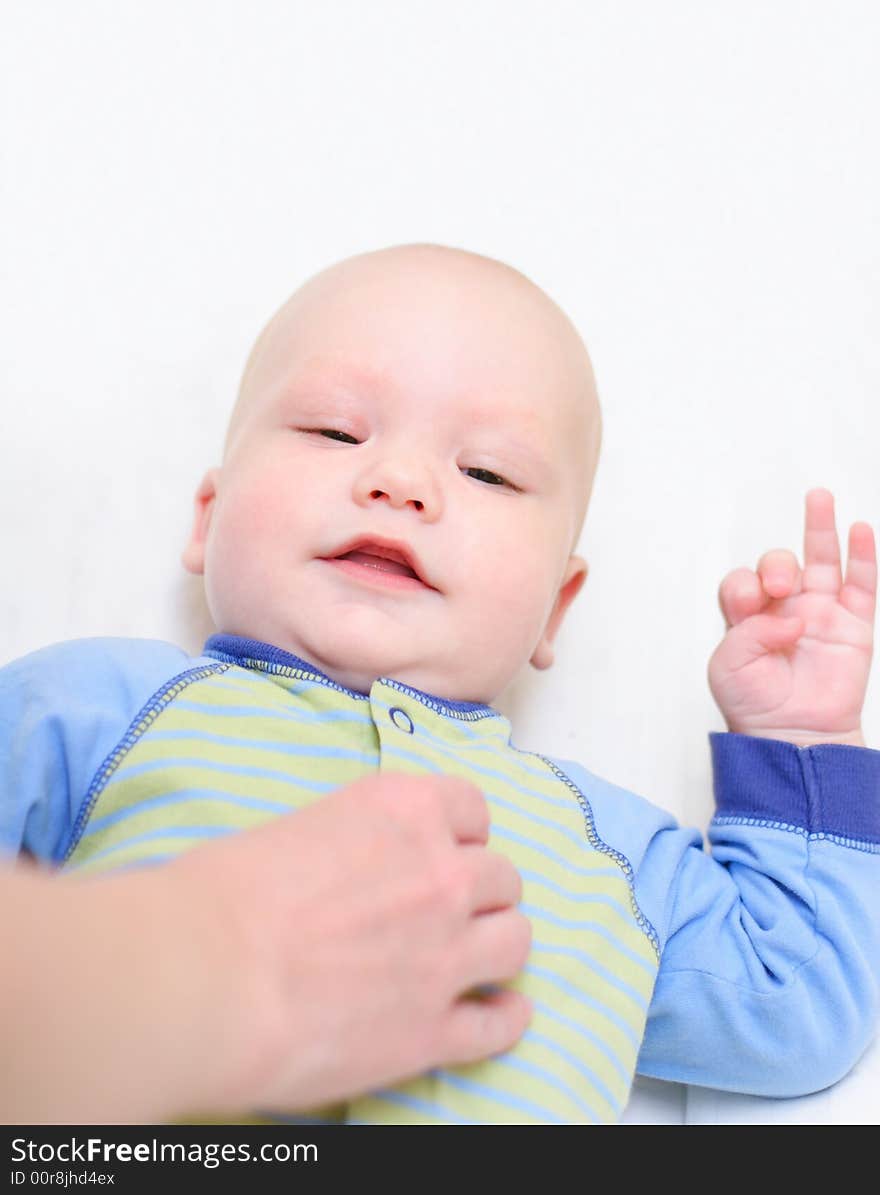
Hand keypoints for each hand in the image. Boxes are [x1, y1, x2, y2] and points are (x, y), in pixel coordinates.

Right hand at [172, 772, 532, 1114]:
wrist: (205, 975)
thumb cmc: (223, 895)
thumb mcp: (298, 830)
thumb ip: (353, 843)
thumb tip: (353, 871)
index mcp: (405, 810)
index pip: (471, 807)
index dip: (459, 833)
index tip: (444, 850)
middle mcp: (442, 874)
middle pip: (501, 876)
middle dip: (478, 891)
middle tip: (449, 910)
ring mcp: (446, 953)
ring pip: (516, 940)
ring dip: (497, 945)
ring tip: (475, 956)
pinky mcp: (434, 1030)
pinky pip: (502, 1021)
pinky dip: (505, 1017)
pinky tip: (498, 1013)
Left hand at [708, 488, 875, 746]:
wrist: (792, 738)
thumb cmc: (754, 707)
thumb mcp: (729, 668)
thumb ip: (749, 634)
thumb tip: (791, 617)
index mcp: (747, 618)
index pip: (743, 582)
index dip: (745, 585)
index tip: (752, 606)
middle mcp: (783, 609)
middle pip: (779, 565)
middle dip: (776, 567)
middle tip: (779, 589)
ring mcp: (820, 613)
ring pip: (821, 561)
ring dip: (819, 528)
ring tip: (818, 497)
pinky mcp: (853, 626)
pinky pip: (862, 584)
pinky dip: (862, 556)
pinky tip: (858, 529)